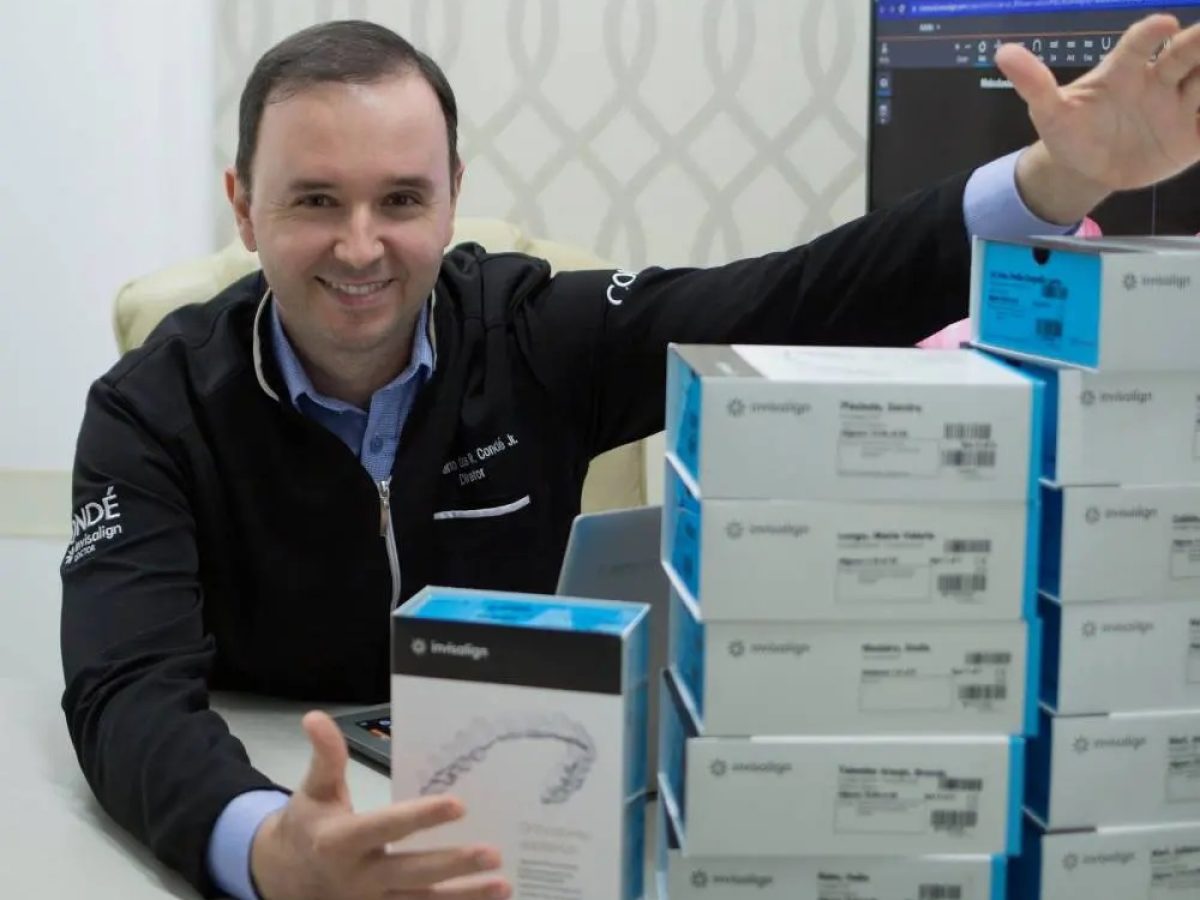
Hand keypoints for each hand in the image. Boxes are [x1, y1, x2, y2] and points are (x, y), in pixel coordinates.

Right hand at [250, 711, 510, 899]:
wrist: (286, 877)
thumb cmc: (309, 826)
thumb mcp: (314, 791)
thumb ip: (326, 756)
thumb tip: (316, 717)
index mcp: (340, 841)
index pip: (386, 827)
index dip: (421, 817)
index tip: (458, 805)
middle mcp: (359, 877)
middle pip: (412, 872)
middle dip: (453, 865)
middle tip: (494, 853)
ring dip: (464, 896)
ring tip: (502, 885)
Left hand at [996, 14, 1199, 222]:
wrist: (1086, 168)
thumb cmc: (1071, 130)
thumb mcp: (1049, 111)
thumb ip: (1034, 83)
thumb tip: (1003, 52)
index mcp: (1125, 70)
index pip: (1140, 45)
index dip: (1151, 33)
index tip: (1164, 24)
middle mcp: (1159, 79)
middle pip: (1187, 55)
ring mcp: (1179, 106)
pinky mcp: (1193, 135)